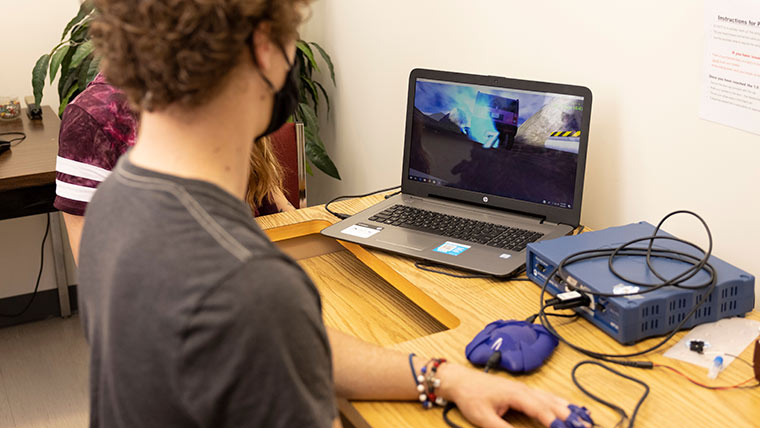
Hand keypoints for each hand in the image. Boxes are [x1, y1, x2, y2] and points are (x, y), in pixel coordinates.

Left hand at [437, 363, 586, 427]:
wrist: (460, 380)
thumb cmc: (471, 396)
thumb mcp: (484, 418)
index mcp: (516, 394)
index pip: (542, 410)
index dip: (556, 423)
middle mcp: (524, 390)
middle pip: (552, 403)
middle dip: (570, 416)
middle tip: (586, 426)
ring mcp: (524, 389)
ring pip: (552, 398)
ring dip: (568, 409)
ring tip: (585, 418)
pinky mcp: (522, 391)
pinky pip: (546, 396)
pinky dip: (559, 402)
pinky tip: (568, 407)